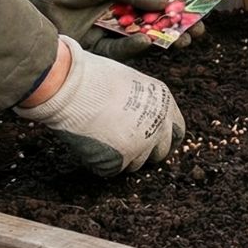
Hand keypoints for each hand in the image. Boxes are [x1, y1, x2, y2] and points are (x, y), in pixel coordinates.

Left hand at [0, 0, 203, 59]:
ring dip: (163, 41)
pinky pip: (120, 52)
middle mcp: (117, 16)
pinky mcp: (94, 50)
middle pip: (154, 24)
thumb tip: (164, 1)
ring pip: (142, 40)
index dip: (175, 8)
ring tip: (181, 40)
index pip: (155, 3)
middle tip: (196, 33)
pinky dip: (134, 47)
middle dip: (176, 29)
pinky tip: (146, 40)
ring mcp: (107, 33)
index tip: (196, 11)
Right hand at [14, 36, 183, 175]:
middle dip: (144, 153)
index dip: (164, 140)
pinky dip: (98, 162)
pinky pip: (110, 170)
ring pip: (135, 164)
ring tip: (98, 137)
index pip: (177, 132)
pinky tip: (87, 143)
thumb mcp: (130, 83)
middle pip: (160, 153)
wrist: (70, 85)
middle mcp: (159, 126)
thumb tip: (138, 118)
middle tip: (121, 147)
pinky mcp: (120, 159)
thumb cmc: (92, 78)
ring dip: (118, 157)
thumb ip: (141, 103)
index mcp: (165, 104)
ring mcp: (141, 145)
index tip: (153, 145)